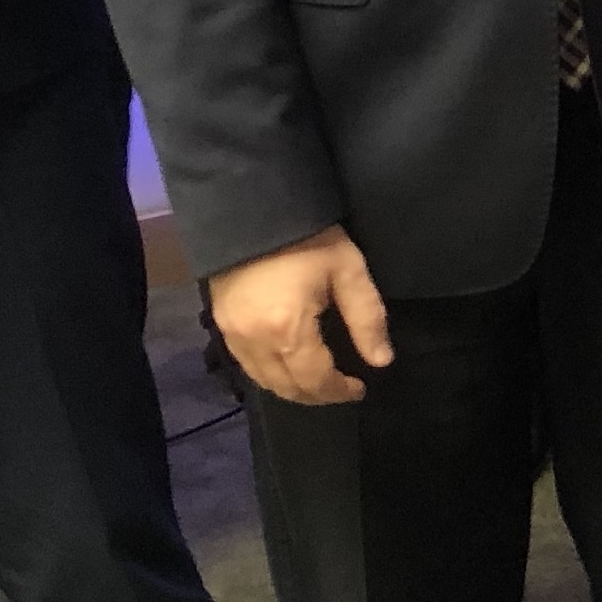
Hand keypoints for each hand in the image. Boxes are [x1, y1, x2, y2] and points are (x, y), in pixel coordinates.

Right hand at [208, 225, 390, 405]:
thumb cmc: (307, 237)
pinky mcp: (220, 323)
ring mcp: (231, 334)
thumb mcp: (348, 270)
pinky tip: (286, 366)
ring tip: (317, 382)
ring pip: (263, 381)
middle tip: (340, 388)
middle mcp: (254, 342)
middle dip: (317, 395)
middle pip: (287, 388)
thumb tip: (382, 361)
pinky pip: (245, 365)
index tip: (359, 388)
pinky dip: (269, 374)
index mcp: (288, 331)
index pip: (315, 381)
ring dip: (292, 389)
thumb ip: (367, 318)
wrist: (252, 206)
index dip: (339, 391)